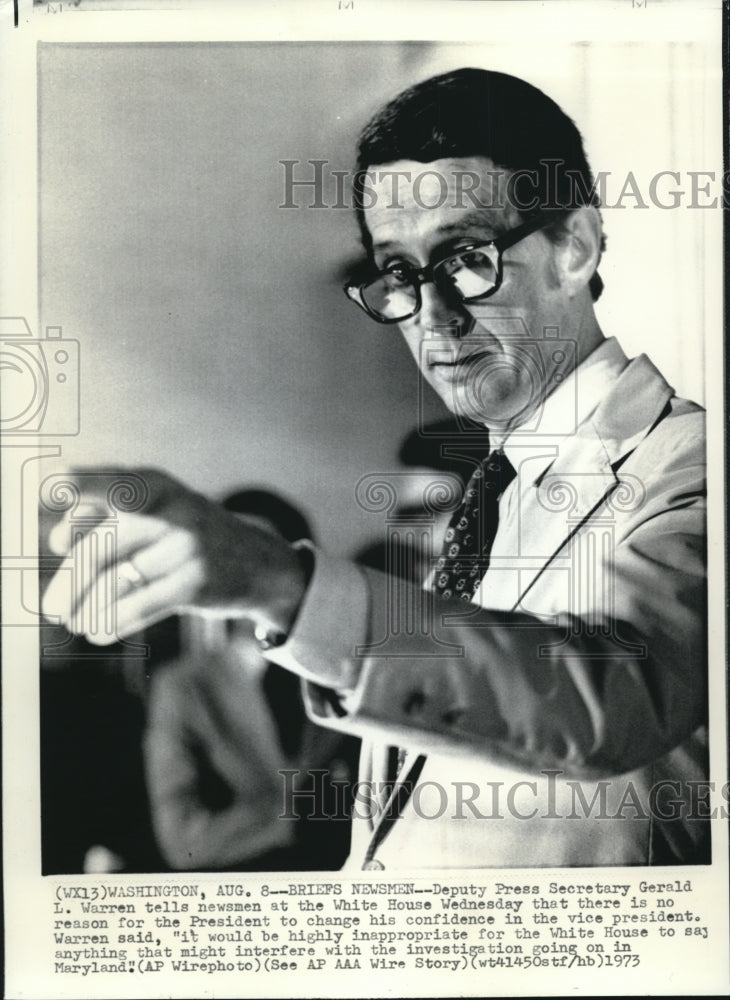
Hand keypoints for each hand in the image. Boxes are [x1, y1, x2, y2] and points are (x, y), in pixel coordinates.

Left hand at [41, 467, 307, 644]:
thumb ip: (105, 517)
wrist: (259, 563)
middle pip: (102, 547)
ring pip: (115, 582)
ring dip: (86, 608)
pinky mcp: (196, 583)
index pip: (115, 483)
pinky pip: (138, 606)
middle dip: (70, 582)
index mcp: (157, 484)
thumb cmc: (188, 536)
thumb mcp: (157, 513)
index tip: (56, 486)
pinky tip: (97, 631)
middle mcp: (174, 510)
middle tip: (52, 608)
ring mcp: (188, 546)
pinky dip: (111, 622)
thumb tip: (58, 541)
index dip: (84, 483)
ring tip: (74, 621)